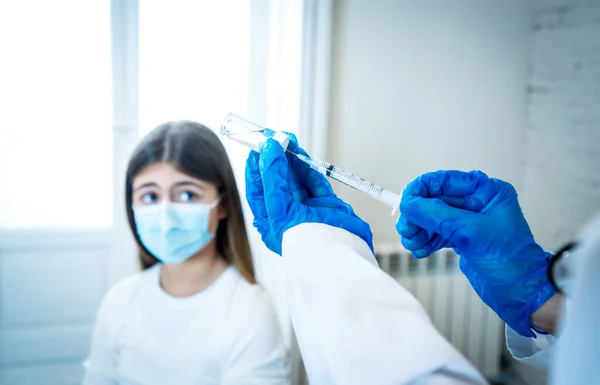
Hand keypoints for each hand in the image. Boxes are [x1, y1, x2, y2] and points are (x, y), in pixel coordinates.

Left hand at [245, 133, 372, 255]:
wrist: (338, 256)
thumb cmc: (303, 241)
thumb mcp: (279, 207)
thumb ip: (273, 178)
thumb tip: (268, 150)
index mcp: (271, 221)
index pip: (259, 188)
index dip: (257, 166)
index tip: (257, 147)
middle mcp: (289, 215)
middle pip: (278, 180)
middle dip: (276, 158)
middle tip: (274, 136)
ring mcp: (309, 209)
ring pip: (297, 178)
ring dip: (293, 159)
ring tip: (288, 140)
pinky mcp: (327, 206)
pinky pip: (316, 183)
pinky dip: (310, 169)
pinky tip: (303, 156)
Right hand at [397, 170, 556, 336]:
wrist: (523, 295)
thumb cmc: (512, 262)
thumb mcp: (471, 233)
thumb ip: (437, 215)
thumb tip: (409, 204)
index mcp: (487, 191)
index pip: (444, 181)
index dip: (421, 190)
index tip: (404, 204)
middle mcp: (477, 203)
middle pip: (434, 200)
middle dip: (417, 215)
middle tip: (407, 230)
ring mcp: (469, 222)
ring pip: (432, 218)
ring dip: (418, 230)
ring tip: (413, 244)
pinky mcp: (463, 239)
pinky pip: (436, 234)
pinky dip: (425, 241)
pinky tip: (420, 250)